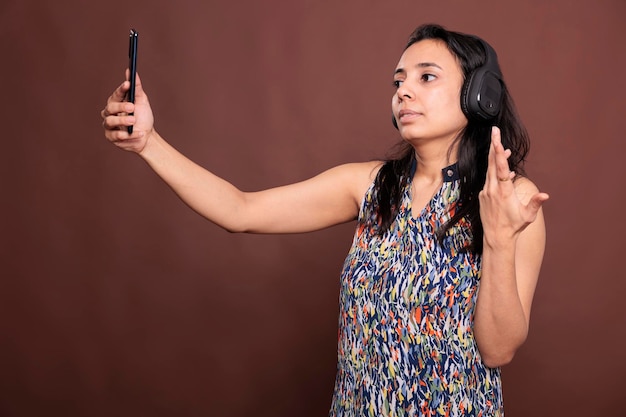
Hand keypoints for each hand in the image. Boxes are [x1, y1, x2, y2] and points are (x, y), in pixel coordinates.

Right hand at [101, 71, 154, 153]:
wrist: (147, 137)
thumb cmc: (143, 117)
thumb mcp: (142, 101)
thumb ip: (136, 88)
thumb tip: (132, 72)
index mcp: (117, 102)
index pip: (116, 94)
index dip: (121, 89)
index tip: (127, 84)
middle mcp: (110, 112)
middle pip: (110, 107)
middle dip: (121, 107)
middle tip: (132, 107)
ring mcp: (109, 125)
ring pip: (110, 121)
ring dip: (122, 121)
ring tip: (134, 121)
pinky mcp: (111, 137)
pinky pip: (116, 136)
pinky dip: (128, 135)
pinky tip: (139, 133)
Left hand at [479, 126, 548, 247]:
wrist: (496, 237)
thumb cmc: (514, 226)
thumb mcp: (527, 215)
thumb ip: (535, 203)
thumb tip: (545, 195)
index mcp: (503, 191)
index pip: (501, 168)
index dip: (499, 153)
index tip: (497, 140)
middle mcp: (492, 189)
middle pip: (492, 163)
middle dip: (494, 146)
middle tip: (494, 131)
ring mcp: (485, 192)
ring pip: (490, 170)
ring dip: (496, 158)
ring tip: (502, 147)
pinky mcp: (482, 195)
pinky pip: (489, 180)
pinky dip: (495, 172)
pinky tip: (504, 171)